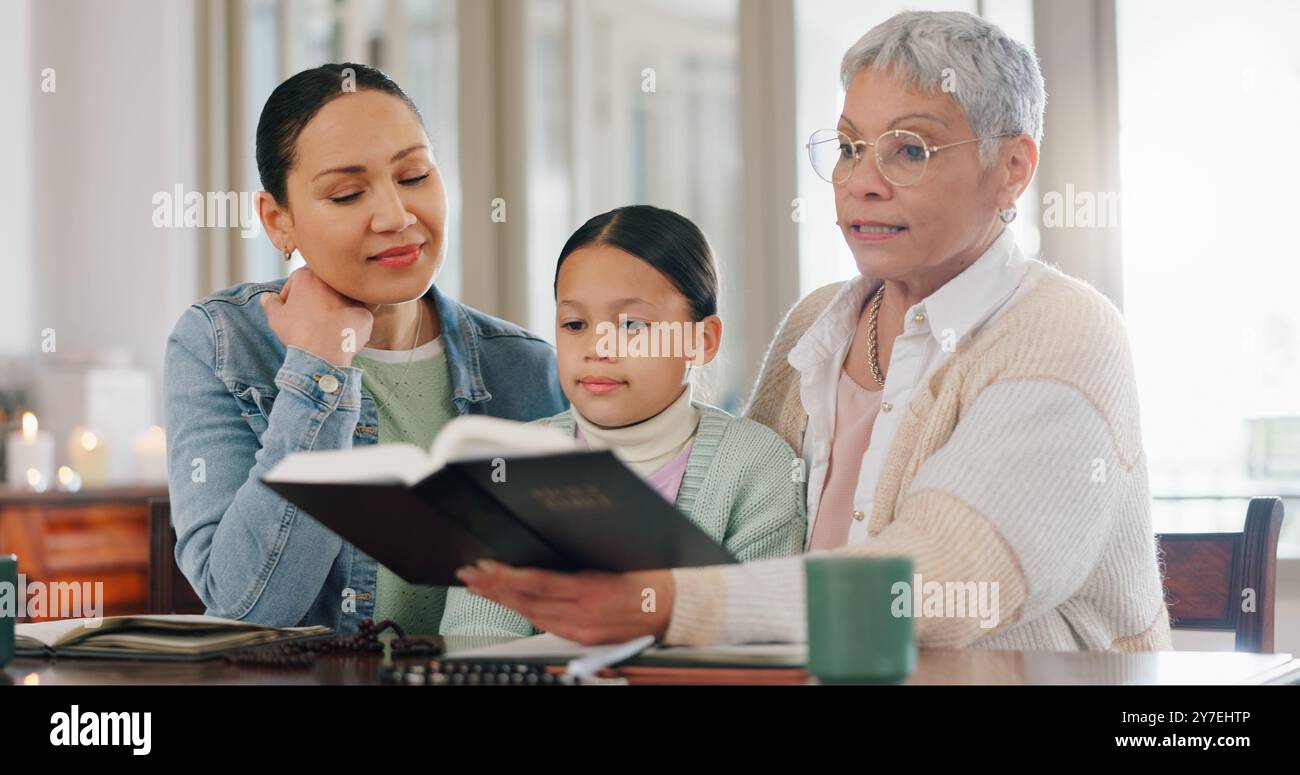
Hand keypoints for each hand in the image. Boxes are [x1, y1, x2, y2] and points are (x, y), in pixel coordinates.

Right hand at [260, 267, 373, 366]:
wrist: (321, 356)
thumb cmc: (298, 334)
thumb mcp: (276, 317)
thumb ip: (270, 302)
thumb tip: (267, 297)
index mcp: (309, 276)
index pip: (299, 280)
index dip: (293, 295)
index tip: (293, 308)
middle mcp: (333, 282)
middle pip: (323, 288)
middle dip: (316, 300)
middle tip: (311, 317)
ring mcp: (352, 297)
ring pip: (342, 300)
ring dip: (335, 309)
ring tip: (326, 327)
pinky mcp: (365, 313)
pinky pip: (357, 316)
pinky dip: (350, 324)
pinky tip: (340, 334)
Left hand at [457, 561, 674, 645]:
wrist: (675, 608)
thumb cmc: (650, 576)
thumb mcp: (617, 557)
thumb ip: (580, 558)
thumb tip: (545, 545)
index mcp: (592, 590)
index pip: (538, 583)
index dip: (507, 576)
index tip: (485, 567)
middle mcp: (584, 615)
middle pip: (528, 602)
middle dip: (494, 588)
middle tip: (469, 575)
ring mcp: (582, 630)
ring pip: (532, 615)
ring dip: (503, 601)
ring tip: (480, 588)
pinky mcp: (583, 638)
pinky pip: (546, 624)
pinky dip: (525, 611)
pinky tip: (511, 602)